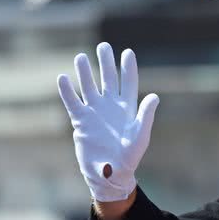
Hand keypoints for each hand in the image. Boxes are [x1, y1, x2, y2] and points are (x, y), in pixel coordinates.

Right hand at [57, 42, 158, 201]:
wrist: (111, 173)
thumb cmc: (130, 156)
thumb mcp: (141, 135)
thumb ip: (146, 115)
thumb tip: (155, 96)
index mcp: (128, 108)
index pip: (128, 83)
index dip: (127, 68)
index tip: (127, 52)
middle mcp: (111, 107)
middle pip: (108, 79)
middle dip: (105, 63)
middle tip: (103, 46)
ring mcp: (95, 112)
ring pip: (89, 87)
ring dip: (85, 73)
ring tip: (80, 57)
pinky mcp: (81, 121)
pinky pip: (73, 102)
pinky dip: (68, 91)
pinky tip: (64, 78)